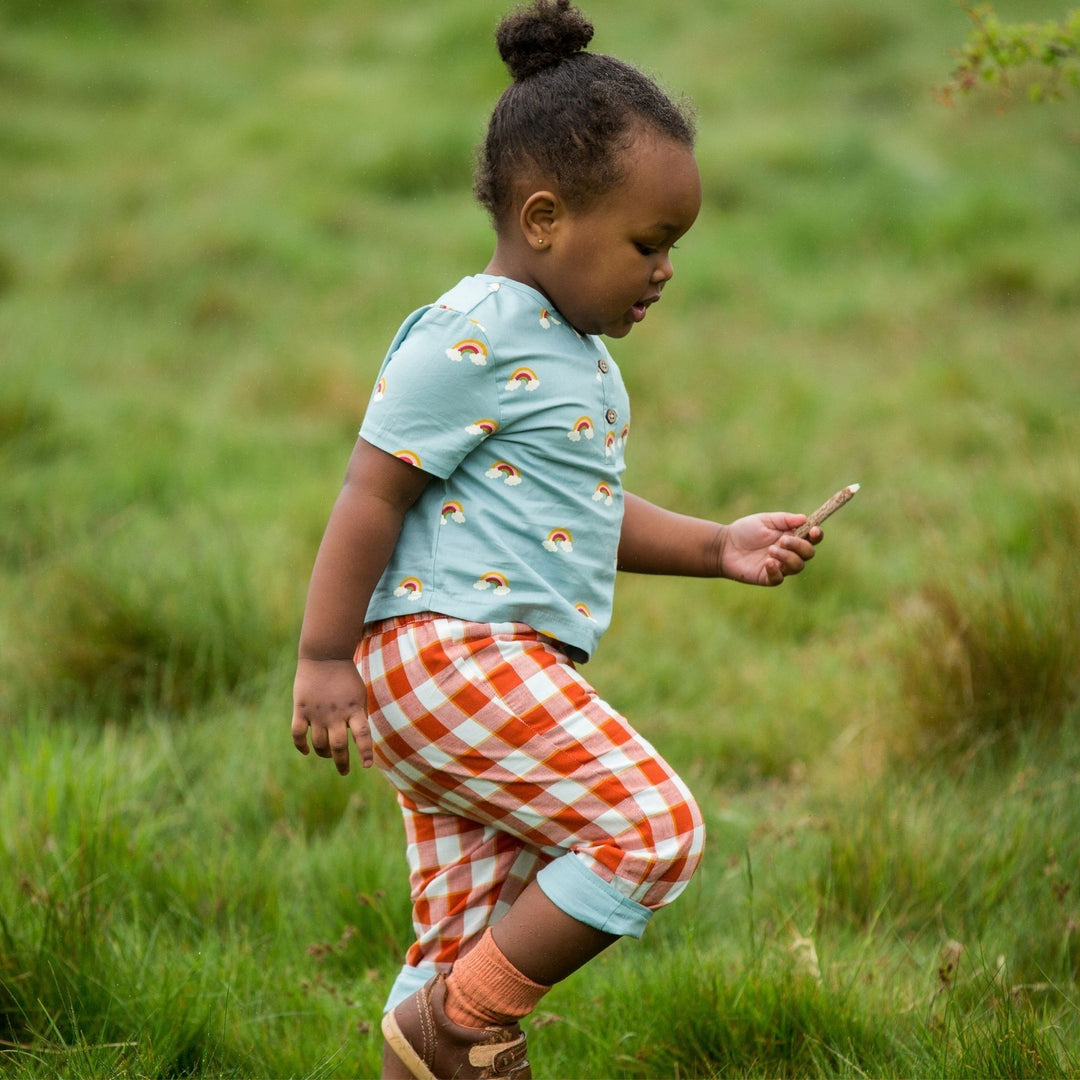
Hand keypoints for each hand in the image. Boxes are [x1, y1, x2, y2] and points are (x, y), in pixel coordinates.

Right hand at [291, 657, 372, 774]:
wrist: (325, 656)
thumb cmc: (346, 677)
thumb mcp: (360, 694)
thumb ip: (359, 715)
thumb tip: (358, 738)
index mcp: (354, 709)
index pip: (362, 735)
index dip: (365, 752)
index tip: (367, 766)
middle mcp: (336, 714)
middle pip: (338, 746)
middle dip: (341, 763)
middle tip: (345, 772)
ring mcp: (317, 713)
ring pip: (319, 744)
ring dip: (324, 753)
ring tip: (328, 755)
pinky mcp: (301, 709)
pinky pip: (298, 735)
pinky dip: (301, 746)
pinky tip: (306, 751)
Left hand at [720, 512, 820, 585]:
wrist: (724, 546)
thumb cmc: (745, 531)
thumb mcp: (765, 520)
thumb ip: (784, 520)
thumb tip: (805, 518)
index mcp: (791, 537)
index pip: (812, 538)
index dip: (817, 535)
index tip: (814, 530)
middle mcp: (789, 552)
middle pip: (808, 553)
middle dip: (799, 546)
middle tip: (782, 540)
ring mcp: (780, 566)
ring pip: (797, 566)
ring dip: (787, 557)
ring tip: (770, 550)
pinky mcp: (768, 577)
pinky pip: (779, 578)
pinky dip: (776, 571)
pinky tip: (767, 562)